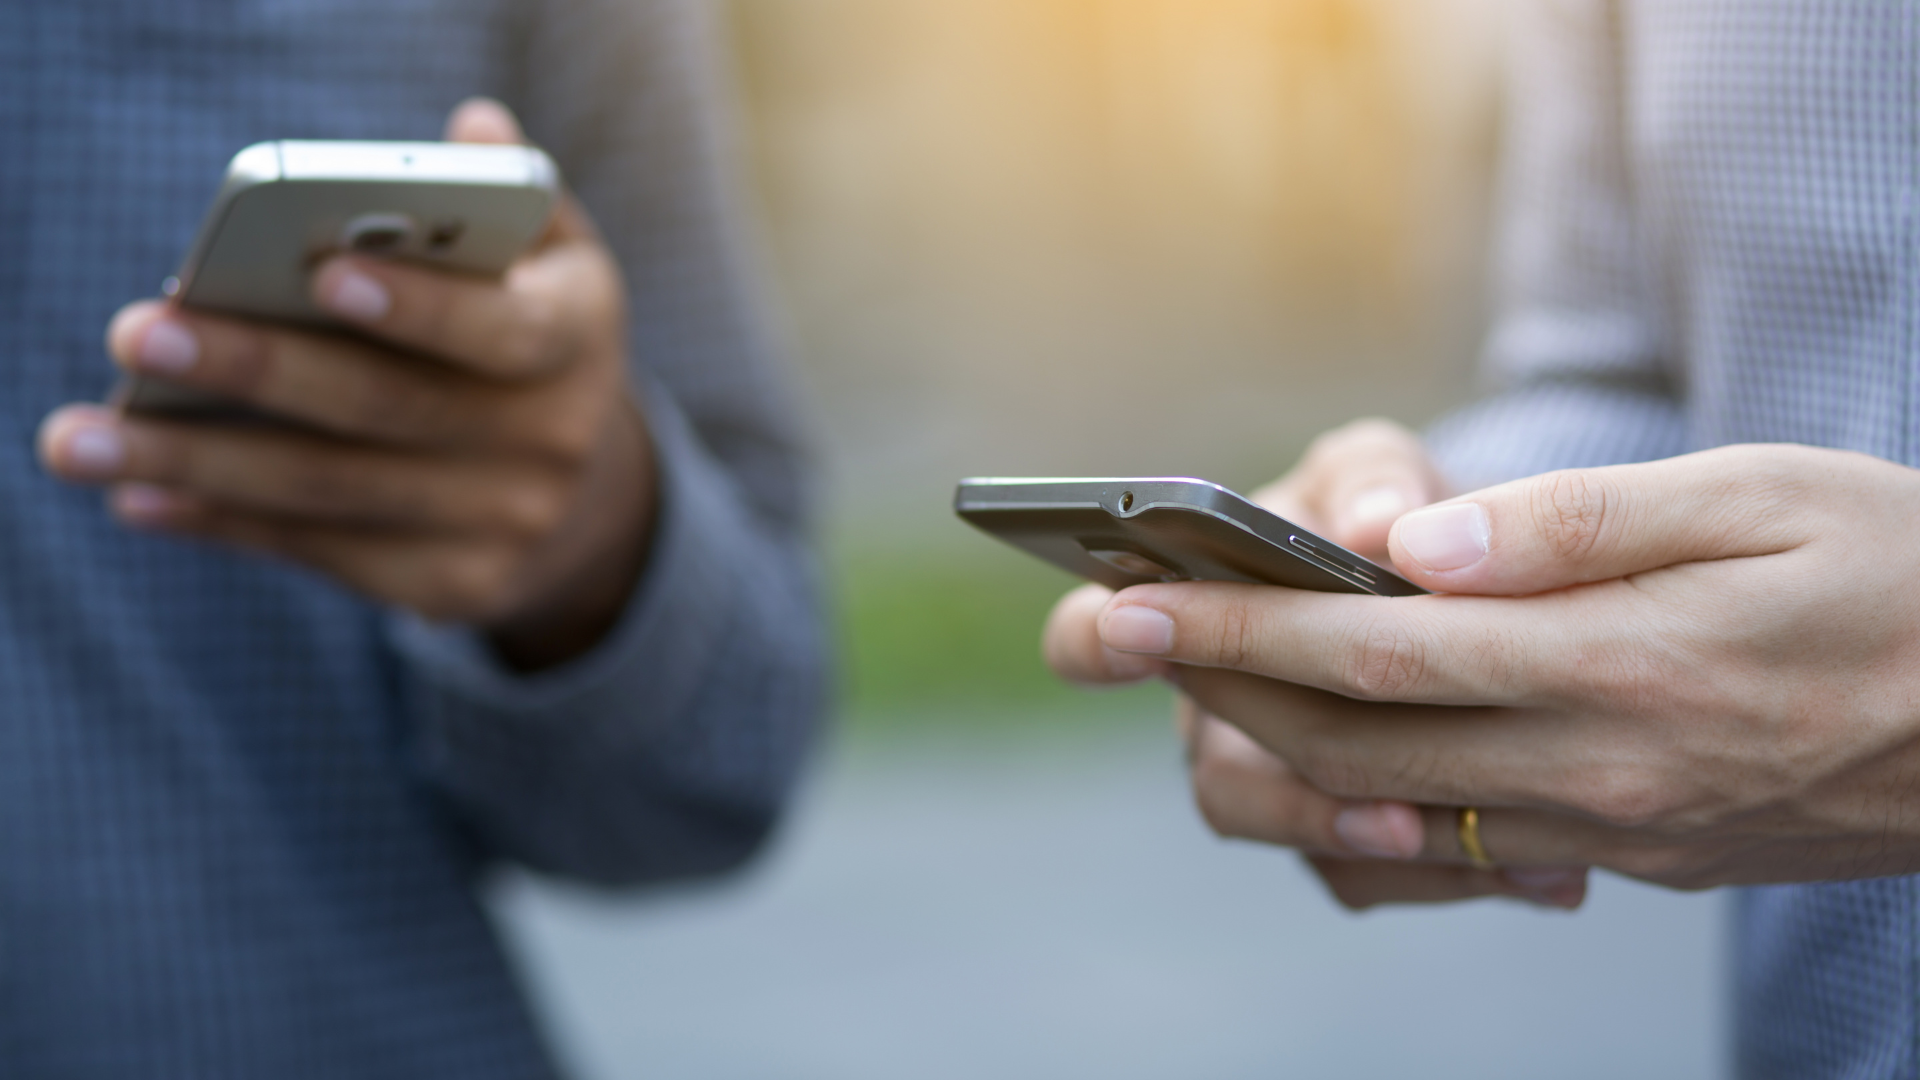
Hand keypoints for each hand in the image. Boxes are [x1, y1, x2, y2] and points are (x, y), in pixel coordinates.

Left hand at [38, 99, 648, 670]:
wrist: (587, 498)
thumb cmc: (526, 336)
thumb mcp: (546, 260)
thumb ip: (506, 197)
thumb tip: (473, 134)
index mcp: (578, 337)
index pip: (506, 329)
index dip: (421, 307)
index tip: (324, 272)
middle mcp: (555, 440)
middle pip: (389, 408)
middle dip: (259, 370)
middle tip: (140, 334)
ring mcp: (507, 524)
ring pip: (335, 490)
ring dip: (202, 464)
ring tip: (82, 439)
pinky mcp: (455, 586)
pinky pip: (324, 553)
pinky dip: (226, 524)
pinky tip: (142, 496)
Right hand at [1043, 420, 1587, 908]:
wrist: (1479, 582)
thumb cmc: (1393, 511)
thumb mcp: (1380, 472)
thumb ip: (1373, 483)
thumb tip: (1379, 526)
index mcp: (1191, 619)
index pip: (1092, 638)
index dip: (1094, 641)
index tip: (1127, 624)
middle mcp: (1221, 715)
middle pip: (1222, 780)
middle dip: (1297, 801)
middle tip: (1384, 808)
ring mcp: (1282, 781)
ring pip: (1304, 844)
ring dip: (1379, 848)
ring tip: (1476, 845)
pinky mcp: (1354, 838)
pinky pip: (1380, 879)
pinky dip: (1457, 873)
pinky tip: (1547, 866)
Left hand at [1091, 443, 1919, 902]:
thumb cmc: (1904, 573)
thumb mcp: (1761, 498)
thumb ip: (1575, 526)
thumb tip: (1416, 549)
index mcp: (1617, 665)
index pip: (1372, 648)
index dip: (1237, 624)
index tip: (1128, 598)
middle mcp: (1597, 769)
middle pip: (1351, 737)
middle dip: (1214, 683)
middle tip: (1110, 634)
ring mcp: (1613, 828)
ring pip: (1393, 798)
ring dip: (1275, 739)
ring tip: (1196, 674)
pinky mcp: (1636, 855)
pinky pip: (1468, 836)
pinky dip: (1374, 791)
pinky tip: (1332, 745)